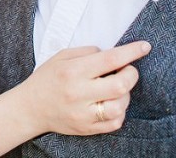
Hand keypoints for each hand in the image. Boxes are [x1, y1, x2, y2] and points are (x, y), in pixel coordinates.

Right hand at [18, 41, 150, 135]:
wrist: (30, 107)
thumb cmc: (48, 78)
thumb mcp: (62, 56)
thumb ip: (88, 52)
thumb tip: (112, 53)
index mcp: (72, 71)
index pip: (110, 59)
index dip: (131, 52)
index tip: (144, 47)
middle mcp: (78, 93)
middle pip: (120, 85)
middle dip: (131, 74)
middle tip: (127, 70)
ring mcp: (83, 114)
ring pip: (119, 106)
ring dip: (125, 94)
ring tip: (116, 88)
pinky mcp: (87, 129)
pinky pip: (115, 123)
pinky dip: (120, 111)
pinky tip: (111, 103)